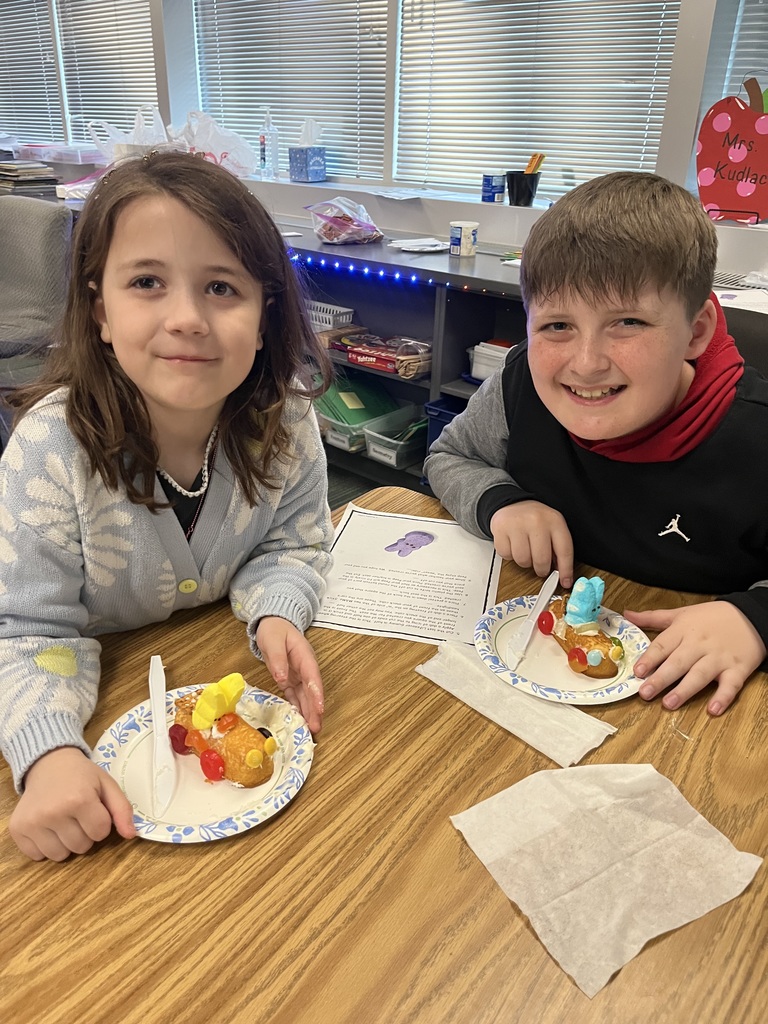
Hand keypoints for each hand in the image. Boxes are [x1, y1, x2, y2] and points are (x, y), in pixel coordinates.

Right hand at [10, 747, 136, 861]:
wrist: (48, 763)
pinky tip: (47, 827)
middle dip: (84, 833)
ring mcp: (33, 822)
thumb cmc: (82, 776)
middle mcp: (54, 812)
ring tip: (63, 821)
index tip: (94, 810)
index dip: (101, 823)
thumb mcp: (107, 785)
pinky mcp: (18, 830)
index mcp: (79, 799)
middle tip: (77, 814)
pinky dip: (45, 846)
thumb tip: (131, 835)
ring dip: (65, 843)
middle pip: (81, 847)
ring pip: (60, 855)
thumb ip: (122, 809)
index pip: (100, 833)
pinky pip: (37, 856)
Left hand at [256, 617, 324, 733]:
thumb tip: (282, 678)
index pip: (312, 677)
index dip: (317, 694)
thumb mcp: (272, 641)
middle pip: (312, 691)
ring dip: (308, 712)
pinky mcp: (291, 680)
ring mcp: (299, 675)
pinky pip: (295, 696)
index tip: (320, 709)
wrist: (273, 623)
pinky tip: (299, 720)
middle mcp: (305, 668)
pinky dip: (298, 708)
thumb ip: (278, 659)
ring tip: (311, 730)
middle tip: (316, 728)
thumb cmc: (274, 630)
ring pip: (306, 696)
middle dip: (315, 709)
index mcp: (304, 656)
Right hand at [490, 500, 573, 586]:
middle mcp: (536, 521)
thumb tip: (562, 574)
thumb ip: (559, 549)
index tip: (565, 582)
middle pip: (541, 560)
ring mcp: (517, 524)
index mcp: (554, 521)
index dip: (565, 570)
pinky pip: (506, 555)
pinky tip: (513, 545)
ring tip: (526, 551)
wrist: (513, 502)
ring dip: (525, 562)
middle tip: (541, 567)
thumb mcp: (553, 528)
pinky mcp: (501, 529)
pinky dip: (509, 555)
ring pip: (522, 560)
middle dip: (542, 569)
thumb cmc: (535, 519)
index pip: (564, 551)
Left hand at [625, 601, 765, 715]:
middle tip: (645, 693)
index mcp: (683, 630)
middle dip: (661, 678)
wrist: (751, 615)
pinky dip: (723, 697)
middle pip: (678, 662)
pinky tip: (713, 710)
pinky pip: (730, 685)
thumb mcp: (681, 613)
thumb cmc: (712, 617)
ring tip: (669, 704)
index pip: (663, 645)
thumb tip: (626, 614)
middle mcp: (699, 645)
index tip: (637, 671)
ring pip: (700, 675)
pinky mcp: (738, 669)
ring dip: (685, 690)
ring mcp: (719, 658)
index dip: (650, 658)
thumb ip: (653, 617)